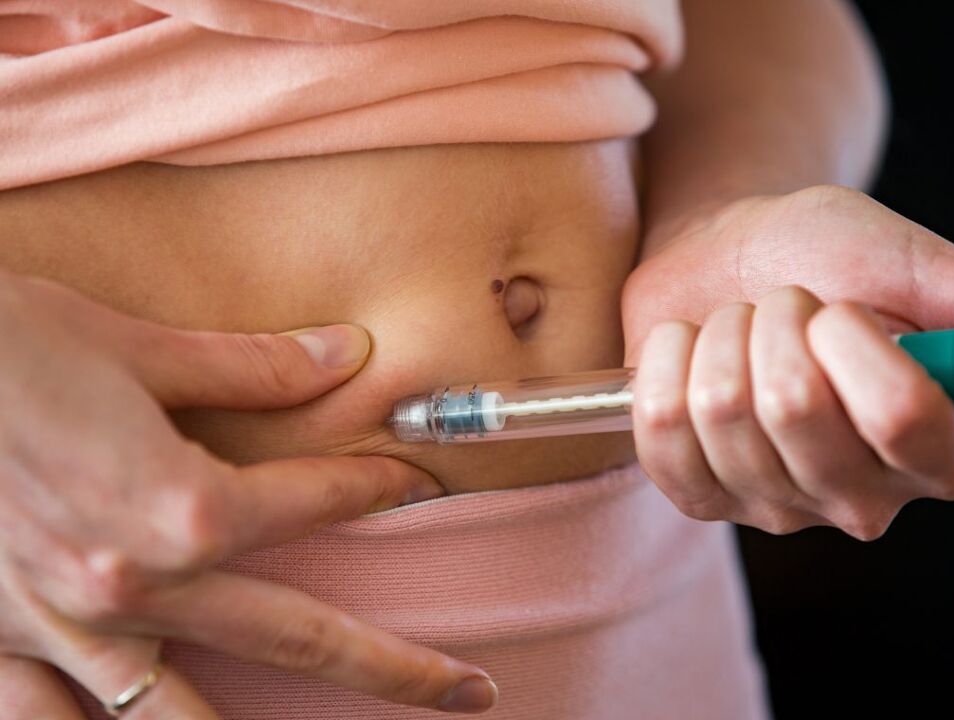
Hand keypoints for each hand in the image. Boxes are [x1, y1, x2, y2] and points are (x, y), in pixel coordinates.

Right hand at [0, 270, 496, 716]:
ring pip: (188, 715)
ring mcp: (70, 630)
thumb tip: (346, 354)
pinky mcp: (2, 648)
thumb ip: (253, 367)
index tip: (417, 482)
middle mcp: (141, 583)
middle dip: (398, 668)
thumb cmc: (1, 346)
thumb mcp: (133, 348)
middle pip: (302, 638)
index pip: (320, 500)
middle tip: (473, 690)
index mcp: (184, 503)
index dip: (380, 485)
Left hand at [622, 185, 953, 537]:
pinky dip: (664, 361)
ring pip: (718, 410)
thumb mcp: (930, 267)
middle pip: (793, 409)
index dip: (851, 340)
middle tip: (782, 310)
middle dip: (777, 323)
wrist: (734, 253)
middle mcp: (862, 498)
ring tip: (741, 330)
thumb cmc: (832, 257)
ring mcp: (774, 507)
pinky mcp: (699, 496)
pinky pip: (659, 428)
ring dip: (721, 337)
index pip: (899, 415)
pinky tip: (693, 355)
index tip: (837, 307)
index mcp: (939, 451)